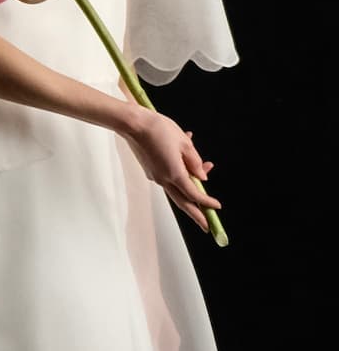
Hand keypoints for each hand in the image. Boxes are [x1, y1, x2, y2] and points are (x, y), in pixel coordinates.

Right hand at [123, 110, 220, 232]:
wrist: (133, 124)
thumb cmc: (158, 129)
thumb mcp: (184, 142)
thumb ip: (195, 161)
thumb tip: (201, 176)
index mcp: (174, 173)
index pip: (194, 194)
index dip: (206, 202)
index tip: (216, 208)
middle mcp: (163, 179)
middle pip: (182, 202)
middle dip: (196, 215)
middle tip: (206, 226)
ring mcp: (155, 175)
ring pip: (176, 189)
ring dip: (189, 189)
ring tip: (202, 178)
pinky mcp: (150, 169)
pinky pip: (168, 176)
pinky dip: (179, 173)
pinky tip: (184, 158)